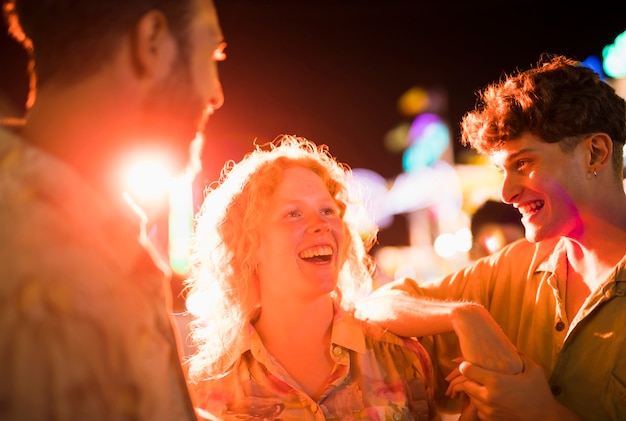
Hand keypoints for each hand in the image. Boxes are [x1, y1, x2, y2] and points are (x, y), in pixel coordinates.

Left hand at [449, 353, 582, 420]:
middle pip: (465, 385)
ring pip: (471, 398)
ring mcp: (488, 410)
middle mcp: (488, 397)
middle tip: (476, 376)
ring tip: (485, 387)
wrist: (545, 419)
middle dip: (468, 380)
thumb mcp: (534, 370)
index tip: (469, 364)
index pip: (467, 371)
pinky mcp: (490, 420)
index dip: (466, 366)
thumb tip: (510, 346)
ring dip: (475, 392)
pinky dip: (481, 404)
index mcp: (496, 382)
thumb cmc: (540, 393)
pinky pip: (478, 409)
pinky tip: (491, 400)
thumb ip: (520, 356)